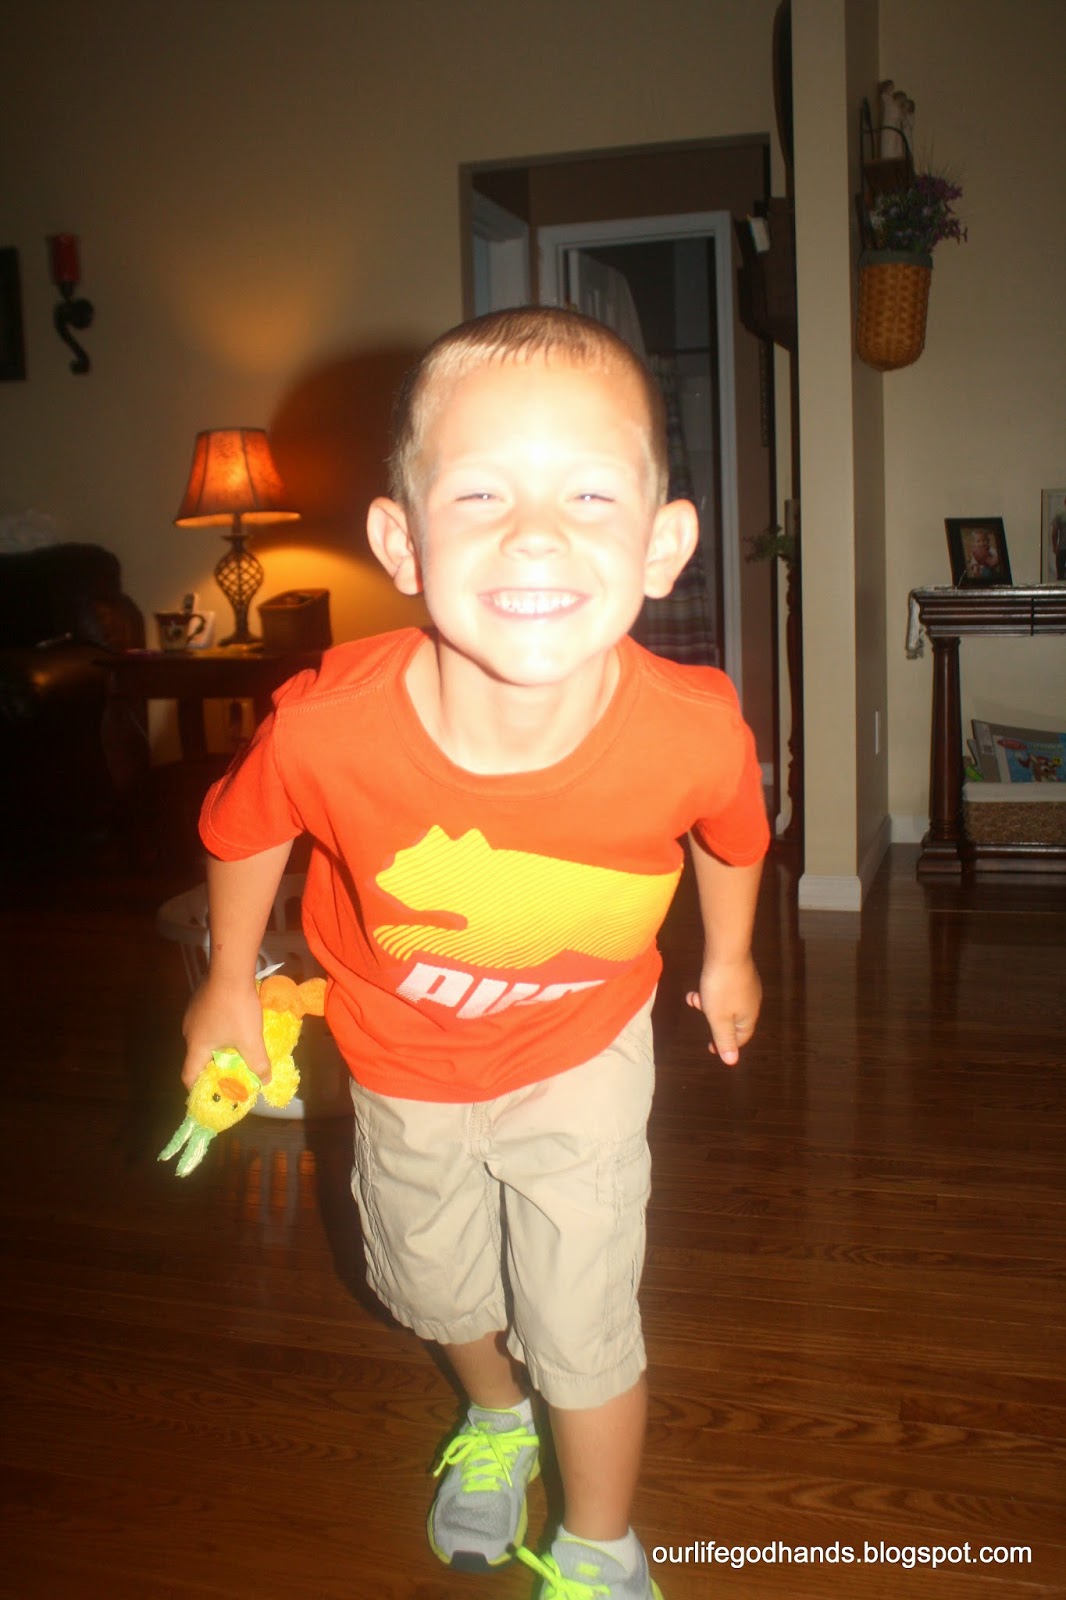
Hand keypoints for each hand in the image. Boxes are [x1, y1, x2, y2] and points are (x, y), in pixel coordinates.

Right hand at [181, 973, 270, 1089]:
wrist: (230, 971)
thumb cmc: (237, 1010)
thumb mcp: (250, 1039)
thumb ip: (258, 1063)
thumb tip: (265, 1080)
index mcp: (196, 1046)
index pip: (188, 1076)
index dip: (197, 1089)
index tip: (210, 1095)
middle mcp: (189, 1032)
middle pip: (197, 1057)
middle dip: (213, 1068)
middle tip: (231, 1073)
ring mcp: (193, 1014)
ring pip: (204, 1038)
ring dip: (217, 1047)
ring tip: (236, 1050)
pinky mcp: (200, 1001)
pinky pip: (208, 1023)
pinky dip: (219, 1030)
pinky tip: (235, 1025)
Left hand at [685, 955, 761, 1066]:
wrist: (727, 951)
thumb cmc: (722, 988)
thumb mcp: (719, 1018)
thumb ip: (724, 1040)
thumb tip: (731, 1061)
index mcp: (750, 1016)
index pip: (741, 1037)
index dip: (726, 1045)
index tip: (711, 1048)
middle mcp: (752, 1002)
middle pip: (734, 1020)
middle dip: (714, 1021)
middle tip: (700, 1014)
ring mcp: (747, 985)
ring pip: (726, 1003)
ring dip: (709, 1004)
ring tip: (694, 998)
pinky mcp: (739, 972)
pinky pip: (725, 989)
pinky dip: (712, 991)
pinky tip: (700, 986)